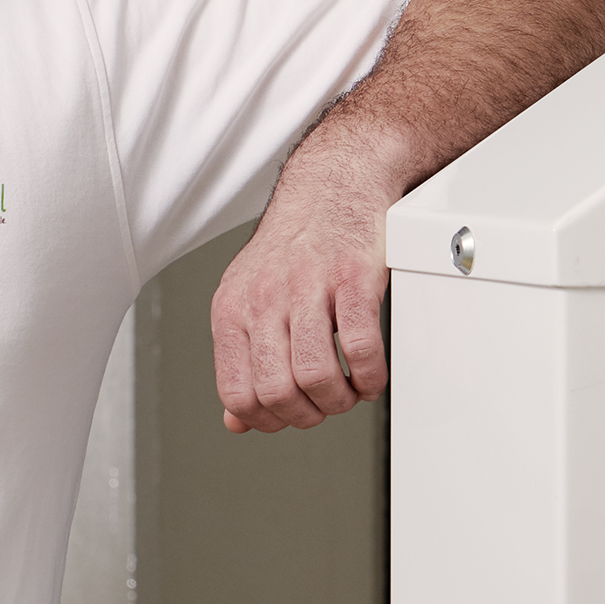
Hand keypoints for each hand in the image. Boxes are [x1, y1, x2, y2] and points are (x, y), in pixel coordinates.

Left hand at [210, 170, 393, 432]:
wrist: (336, 184)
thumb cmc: (297, 242)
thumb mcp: (251, 298)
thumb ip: (243, 359)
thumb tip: (237, 420)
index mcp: (233, 309)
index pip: (238, 394)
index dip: (269, 420)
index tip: (292, 415)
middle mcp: (264, 299)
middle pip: (278, 393)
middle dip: (309, 414)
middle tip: (326, 404)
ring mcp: (308, 288)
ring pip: (316, 377)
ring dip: (341, 400)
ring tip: (351, 391)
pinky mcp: (353, 279)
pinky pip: (359, 348)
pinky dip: (370, 375)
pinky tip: (371, 372)